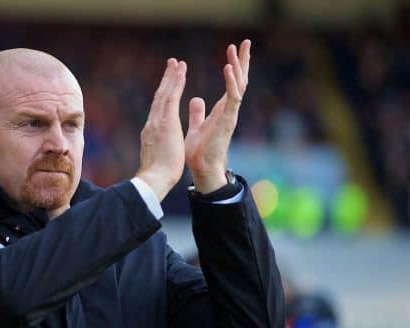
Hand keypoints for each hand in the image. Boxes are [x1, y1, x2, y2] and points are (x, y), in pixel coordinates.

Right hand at [136, 58, 186, 200]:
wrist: (154, 179)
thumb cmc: (158, 174)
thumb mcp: (157, 157)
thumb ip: (158, 148)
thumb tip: (159, 148)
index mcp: (151, 133)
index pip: (158, 111)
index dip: (164, 96)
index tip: (168, 85)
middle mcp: (151, 123)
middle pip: (159, 97)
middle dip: (166, 81)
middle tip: (172, 64)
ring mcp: (157, 121)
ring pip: (164, 94)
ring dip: (171, 77)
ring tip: (177, 63)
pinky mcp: (166, 122)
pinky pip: (172, 98)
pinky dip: (176, 83)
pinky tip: (181, 72)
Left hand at [185, 40, 250, 192]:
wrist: (201, 170)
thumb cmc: (199, 152)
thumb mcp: (196, 126)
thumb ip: (198, 113)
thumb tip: (196, 99)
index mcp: (222, 110)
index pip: (232, 83)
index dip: (234, 66)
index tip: (234, 49)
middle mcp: (229, 111)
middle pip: (239, 81)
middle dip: (243, 61)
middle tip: (245, 42)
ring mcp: (230, 115)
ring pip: (238, 86)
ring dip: (238, 67)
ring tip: (237, 49)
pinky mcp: (227, 121)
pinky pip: (232, 98)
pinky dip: (231, 82)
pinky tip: (229, 68)